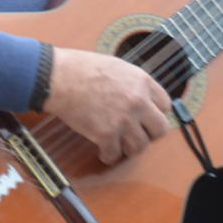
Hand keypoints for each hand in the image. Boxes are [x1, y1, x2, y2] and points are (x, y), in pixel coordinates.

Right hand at [42, 47, 170, 164]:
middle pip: (160, 129)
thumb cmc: (80, 67)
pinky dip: (109, 156)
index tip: (146, 116)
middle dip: (149, 133)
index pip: (165, 105)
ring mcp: (123, 120)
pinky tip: (104, 152)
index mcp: (141, 82)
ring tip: (120, 145)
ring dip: (130, 147)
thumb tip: (139, 95)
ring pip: (140, 146)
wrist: (57, 77)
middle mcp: (138, 102)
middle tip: (137, 133)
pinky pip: (115, 155)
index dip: (155, 112)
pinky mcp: (106, 135)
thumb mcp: (115, 66)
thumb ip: (132, 82)